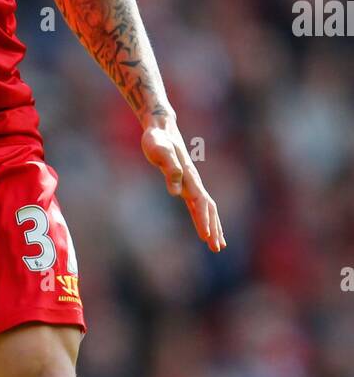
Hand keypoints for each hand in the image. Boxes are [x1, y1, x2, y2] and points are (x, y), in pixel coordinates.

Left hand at [140, 116, 225, 251]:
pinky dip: (205, 217)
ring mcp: (192, 183)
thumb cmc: (157, 139)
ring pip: (208, 208)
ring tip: (219, 245)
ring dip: (214, 226)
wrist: (161, 128)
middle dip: (214, 229)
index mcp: (189, 177)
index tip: (207, 237)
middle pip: (209, 209)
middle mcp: (194, 182)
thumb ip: (169, 169)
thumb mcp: (160, 151)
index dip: (204, 220)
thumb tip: (175, 192)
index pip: (201, 203)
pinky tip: (207, 228)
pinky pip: (199, 204)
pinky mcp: (186, 184)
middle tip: (217, 248)